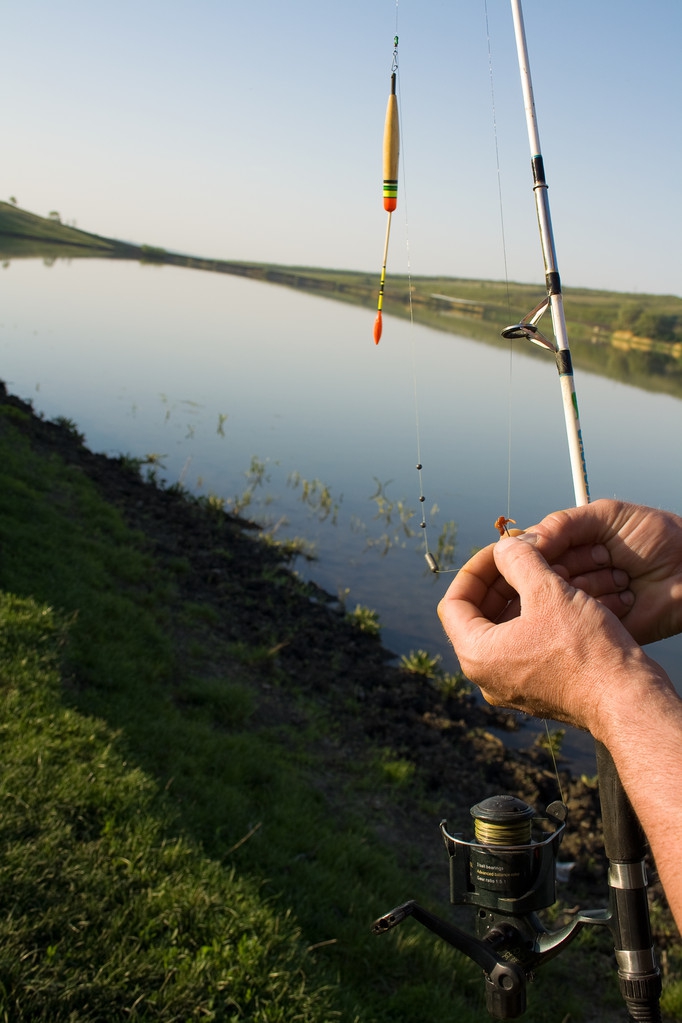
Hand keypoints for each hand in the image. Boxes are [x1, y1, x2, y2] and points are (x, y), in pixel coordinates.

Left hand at [437, 533, 665, 735]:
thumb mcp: (548, 591)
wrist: (628, 699)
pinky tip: (559, 595)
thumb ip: (518, 560)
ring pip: (505, 629)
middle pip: (478, 615)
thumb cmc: (587, 650)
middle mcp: (488, 676)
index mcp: (477, 655)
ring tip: (543, 570)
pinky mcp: (539, 688)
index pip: (454, 603)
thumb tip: (503, 546)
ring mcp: (513, 685)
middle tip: (522, 554)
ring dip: (519, 596)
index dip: (475, 568)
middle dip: (499, 580)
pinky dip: (536, 617)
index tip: (500, 549)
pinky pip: (526, 645)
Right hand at [531, 500, 681, 644]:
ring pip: (556, 599)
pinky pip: (579, 622)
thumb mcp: (608, 515)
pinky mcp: (595, 630)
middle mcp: (569, 576)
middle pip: (538, 576)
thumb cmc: (657, 537)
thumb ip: (563, 524)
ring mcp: (580, 605)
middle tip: (606, 557)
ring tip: (623, 574)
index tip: (555, 546)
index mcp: (567, 547)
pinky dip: (604, 605)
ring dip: (593, 583)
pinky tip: (628, 595)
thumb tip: (519, 542)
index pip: (530, 550)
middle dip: (573, 564)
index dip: (539, 550)